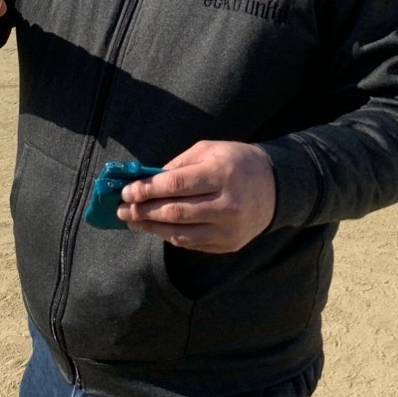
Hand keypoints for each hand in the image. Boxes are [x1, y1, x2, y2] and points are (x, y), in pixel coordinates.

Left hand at [118, 140, 275, 253]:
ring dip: (152, 228)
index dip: (148, 189)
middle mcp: (227, 204)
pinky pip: (192, 244)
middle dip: (143, 211)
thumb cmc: (236, 162)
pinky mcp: (229, 245)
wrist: (275, 187)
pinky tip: (156, 227)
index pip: (176, 185)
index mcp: (221, 175)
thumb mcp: (209, 151)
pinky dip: (170, 236)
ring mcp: (229, 229)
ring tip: (133, 221)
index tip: (126, 191)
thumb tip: (144, 180)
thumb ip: (178, 166)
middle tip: (122, 209)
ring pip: (181, 234)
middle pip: (175, 212)